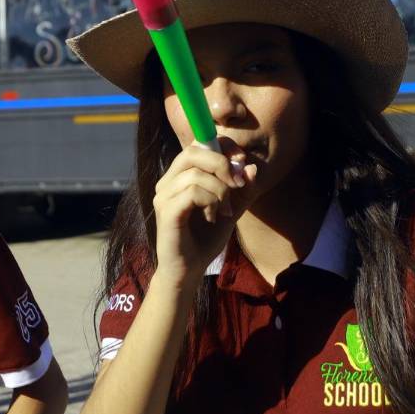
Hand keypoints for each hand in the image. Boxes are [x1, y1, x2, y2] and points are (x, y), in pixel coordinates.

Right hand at [153, 142, 258, 288]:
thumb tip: (250, 167)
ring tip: (225, 209)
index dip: (223, 145)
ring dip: (220, 190)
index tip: (241, 161)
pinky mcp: (166, 211)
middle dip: (222, 164)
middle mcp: (168, 181)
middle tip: (236, 185)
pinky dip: (211, 201)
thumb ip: (242, 189)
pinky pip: (192, 192)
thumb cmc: (206, 238)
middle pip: (193, 151)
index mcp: (181, 175)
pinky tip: (214, 216)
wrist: (189, 270)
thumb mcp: (232, 209)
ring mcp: (164, 196)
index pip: (198, 143)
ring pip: (196, 173)